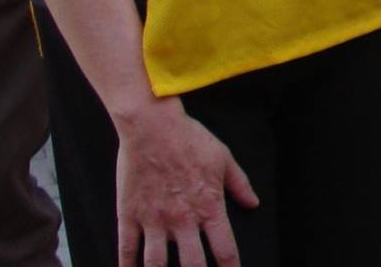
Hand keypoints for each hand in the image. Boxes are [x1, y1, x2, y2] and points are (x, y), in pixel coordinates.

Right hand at [113, 97, 257, 266]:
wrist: (152, 127)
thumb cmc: (190, 139)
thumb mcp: (224, 158)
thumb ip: (239, 184)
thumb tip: (254, 204)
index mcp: (209, 207)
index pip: (224, 249)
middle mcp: (182, 220)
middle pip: (192, 265)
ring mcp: (153, 220)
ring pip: (157, 264)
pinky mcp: (129, 216)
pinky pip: (127, 250)